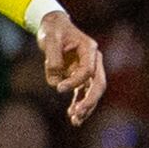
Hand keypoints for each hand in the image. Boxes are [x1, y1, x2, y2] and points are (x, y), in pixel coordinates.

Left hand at [35, 11, 109, 127]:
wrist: (54, 27)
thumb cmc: (53, 31)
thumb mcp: (50, 39)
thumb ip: (52, 58)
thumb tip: (55, 81)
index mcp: (89, 49)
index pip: (88, 70)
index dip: (75, 81)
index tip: (59, 88)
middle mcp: (93, 61)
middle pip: (98, 84)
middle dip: (89, 100)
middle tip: (77, 113)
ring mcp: (89, 69)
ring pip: (93, 92)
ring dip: (86, 106)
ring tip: (75, 120)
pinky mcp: (81, 77)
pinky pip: (83, 93)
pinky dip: (79, 104)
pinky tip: (73, 118)